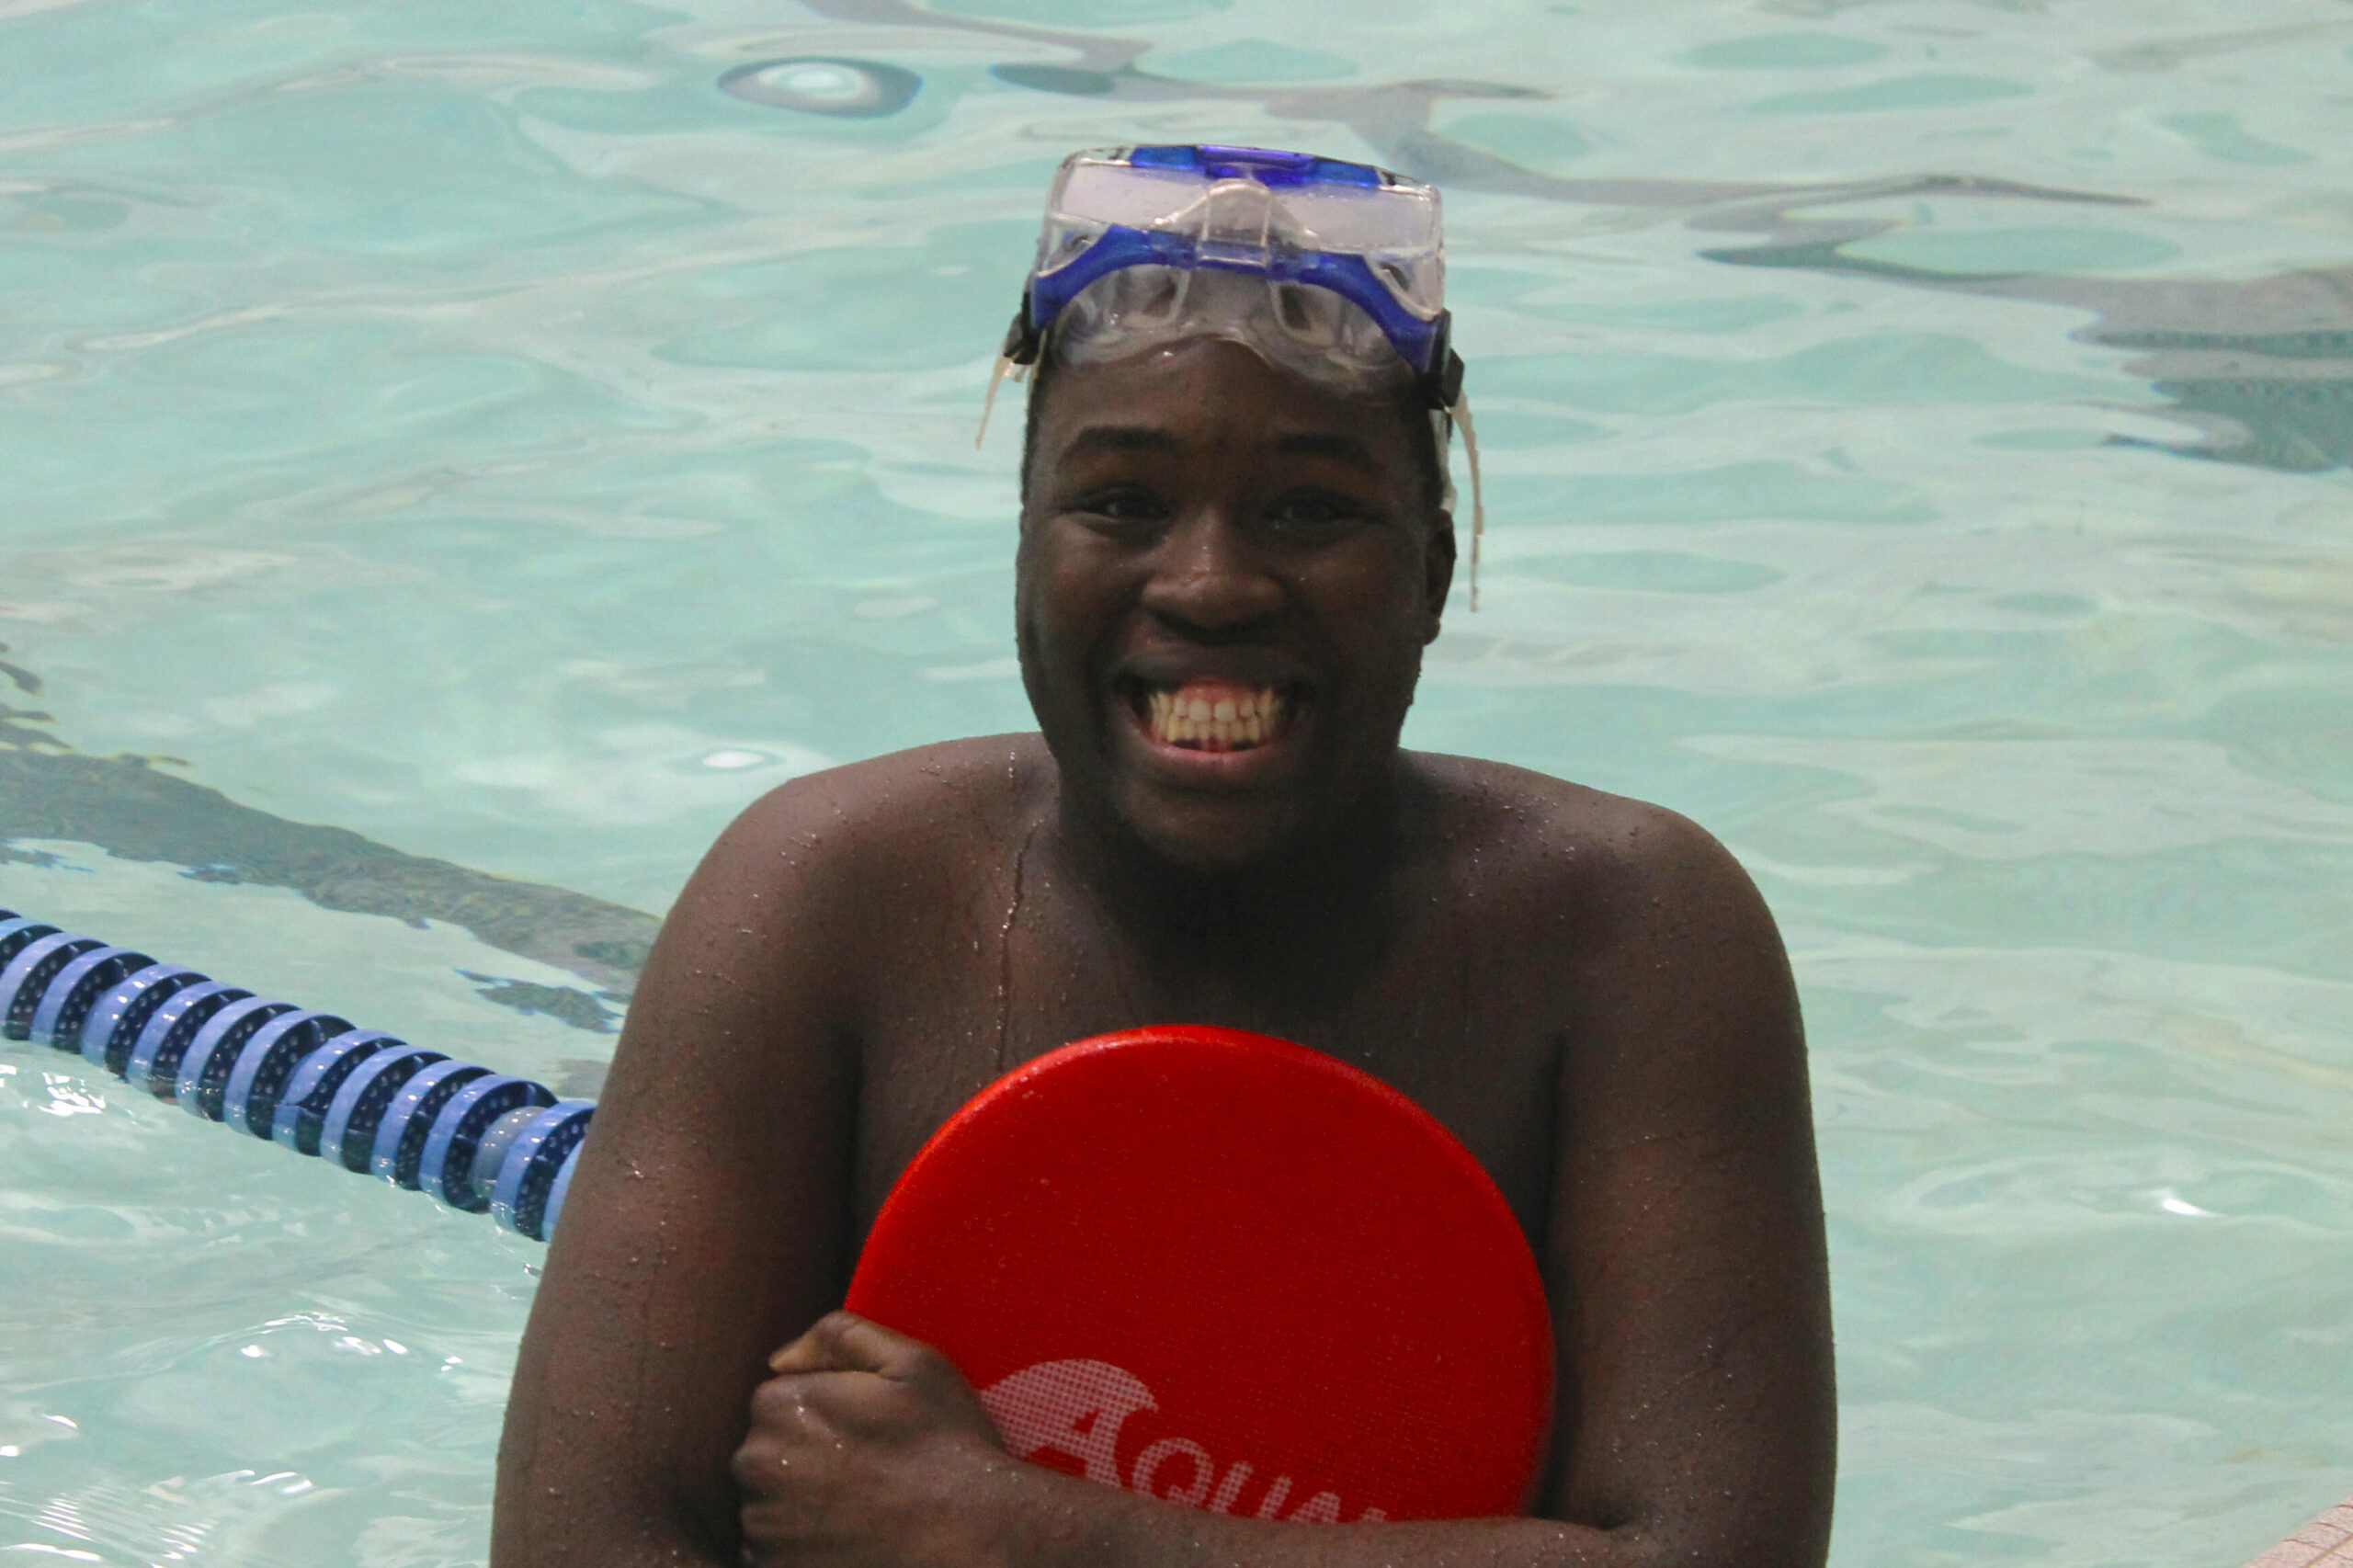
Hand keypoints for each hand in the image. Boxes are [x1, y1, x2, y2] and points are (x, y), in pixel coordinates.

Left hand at [733, 1312, 1015, 1567]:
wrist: (972, 1533)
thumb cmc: (944, 1443)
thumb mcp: (910, 1361)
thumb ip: (840, 1335)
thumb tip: (781, 1359)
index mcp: (780, 1404)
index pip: (780, 1399)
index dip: (824, 1413)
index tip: (863, 1432)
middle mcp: (755, 1463)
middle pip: (768, 1450)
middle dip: (805, 1456)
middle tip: (865, 1470)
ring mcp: (761, 1524)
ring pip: (768, 1502)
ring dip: (800, 1503)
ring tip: (859, 1506)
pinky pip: (772, 1549)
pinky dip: (800, 1544)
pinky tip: (847, 1536)